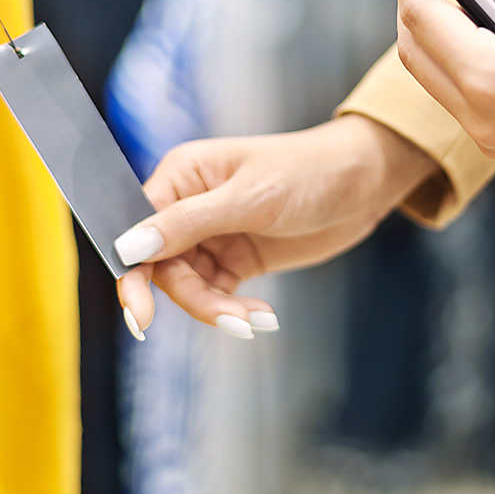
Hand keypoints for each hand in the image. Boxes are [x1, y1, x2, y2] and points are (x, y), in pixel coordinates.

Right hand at [112, 115, 437, 339]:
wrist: (365, 182)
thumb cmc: (309, 171)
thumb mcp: (249, 198)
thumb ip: (188, 223)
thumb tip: (129, 247)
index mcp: (182, 175)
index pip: (138, 228)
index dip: (134, 273)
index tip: (139, 317)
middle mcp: (189, 205)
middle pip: (163, 266)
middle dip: (193, 299)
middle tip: (230, 322)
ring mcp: (213, 234)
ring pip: (190, 286)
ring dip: (218, 310)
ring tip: (256, 321)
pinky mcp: (236, 258)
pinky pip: (218, 294)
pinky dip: (234, 310)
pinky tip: (264, 316)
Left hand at [381, 0, 494, 172]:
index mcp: (490, 79)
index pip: (421, 15)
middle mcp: (480, 119)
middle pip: (415, 50)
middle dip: (412, 0)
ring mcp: (490, 142)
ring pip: (436, 78)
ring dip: (439, 32)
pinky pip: (464, 99)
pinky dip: (465, 61)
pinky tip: (492, 28)